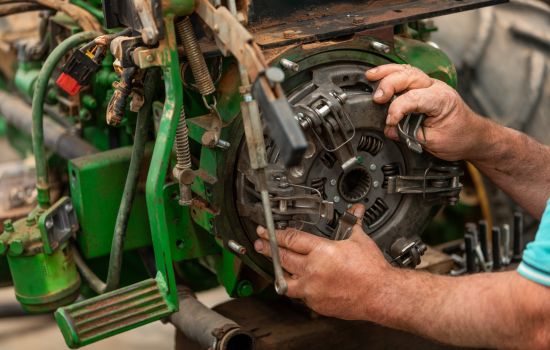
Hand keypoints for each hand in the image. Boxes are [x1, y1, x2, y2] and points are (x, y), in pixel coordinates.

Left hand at [254, 204, 390, 319]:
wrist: (380, 295)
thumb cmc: (372, 271)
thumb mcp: (360, 240)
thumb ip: (351, 224)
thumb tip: (355, 211)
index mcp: (321, 252)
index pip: (291, 239)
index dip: (276, 234)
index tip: (267, 231)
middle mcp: (313, 271)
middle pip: (282, 258)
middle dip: (268, 249)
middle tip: (261, 243)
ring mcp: (312, 290)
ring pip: (285, 280)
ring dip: (278, 271)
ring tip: (273, 264)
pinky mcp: (316, 304)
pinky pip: (300, 295)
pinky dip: (298, 287)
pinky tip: (298, 281)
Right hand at [366, 64, 485, 160]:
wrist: (474, 136)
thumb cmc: (460, 137)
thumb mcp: (433, 142)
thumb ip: (409, 134)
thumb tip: (391, 129)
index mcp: (441, 100)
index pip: (413, 98)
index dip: (397, 110)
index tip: (390, 122)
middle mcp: (436, 88)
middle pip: (408, 76)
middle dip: (389, 84)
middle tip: (377, 97)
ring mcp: (430, 86)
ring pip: (406, 71)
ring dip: (387, 72)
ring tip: (370, 76)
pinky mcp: (424, 89)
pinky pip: (406, 75)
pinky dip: (391, 74)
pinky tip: (379, 76)